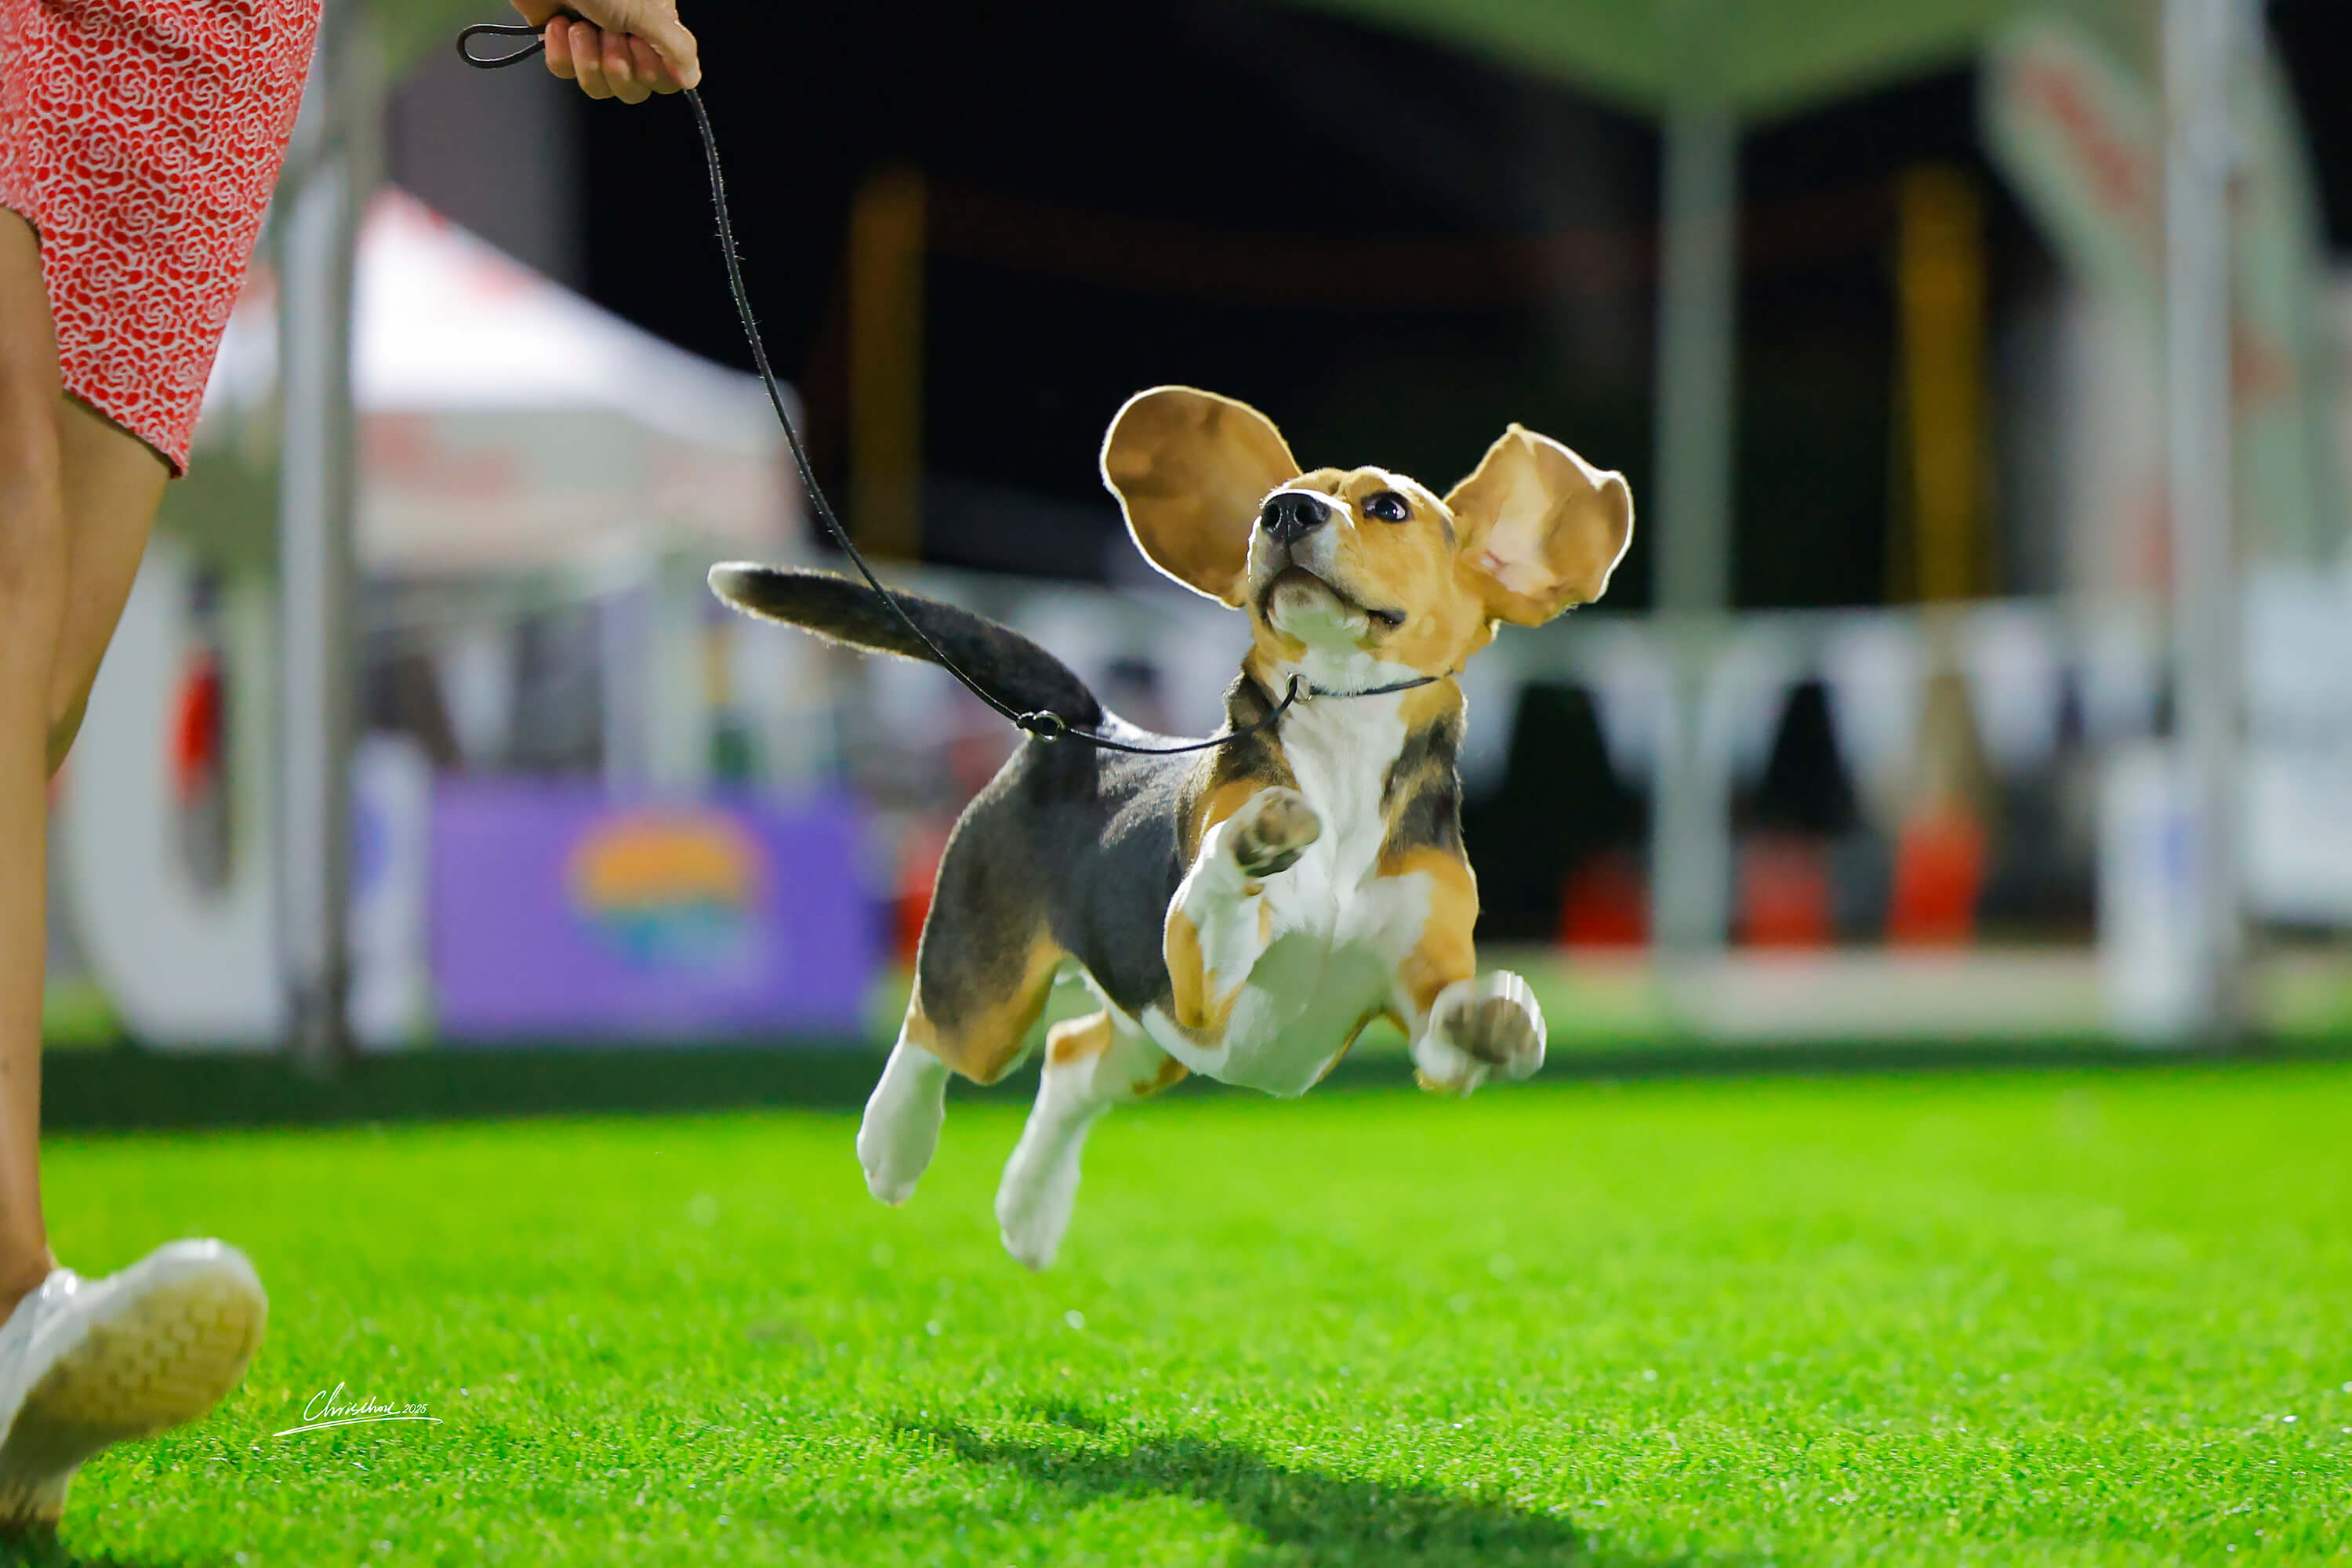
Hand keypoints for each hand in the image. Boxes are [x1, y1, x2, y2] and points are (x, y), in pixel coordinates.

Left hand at [508, 0, 699, 100]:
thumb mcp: (646, 10)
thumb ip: (676, 47)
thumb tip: (692, 79)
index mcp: (656, 28)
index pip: (666, 79)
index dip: (650, 72)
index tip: (638, 43)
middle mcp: (628, 38)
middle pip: (632, 90)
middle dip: (615, 65)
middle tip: (608, 31)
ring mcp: (594, 43)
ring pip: (598, 87)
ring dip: (587, 57)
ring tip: (580, 25)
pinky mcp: (563, 43)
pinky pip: (565, 71)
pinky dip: (560, 50)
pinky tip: (559, 23)